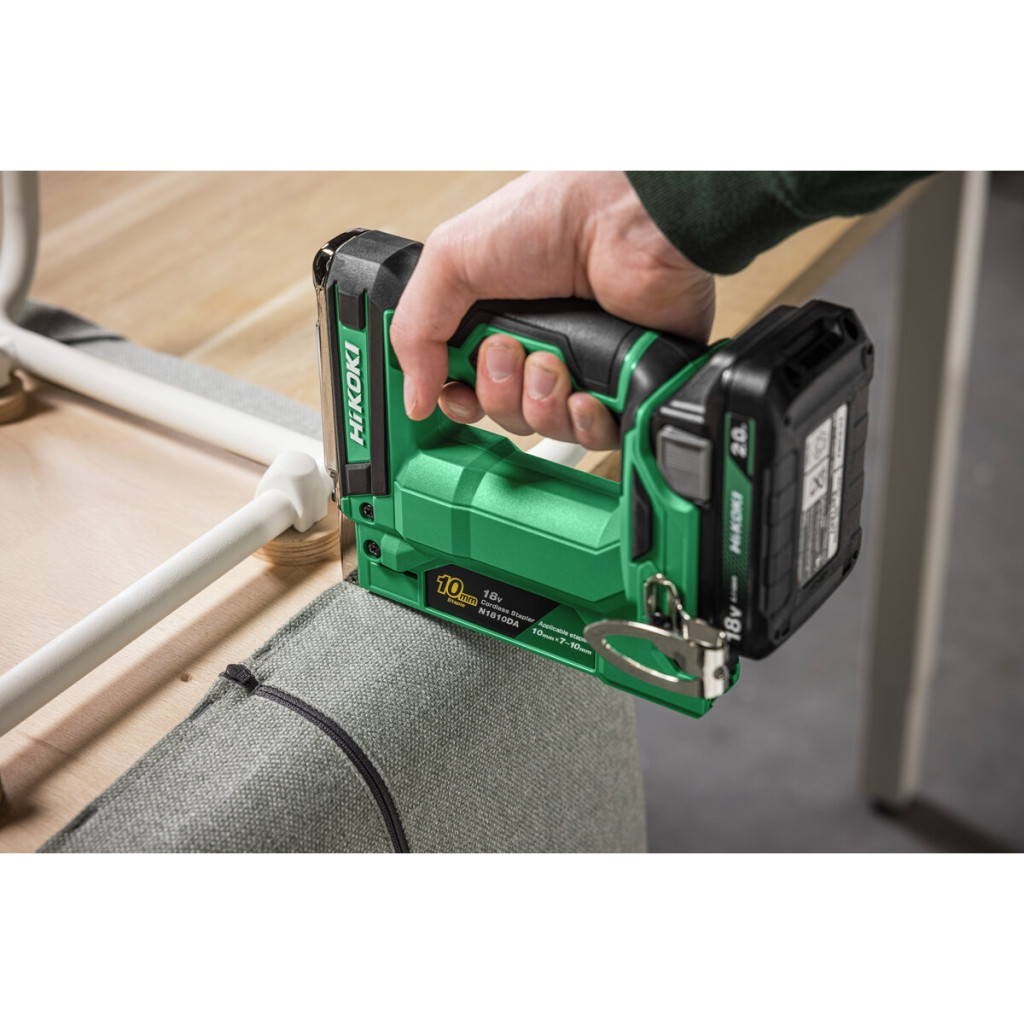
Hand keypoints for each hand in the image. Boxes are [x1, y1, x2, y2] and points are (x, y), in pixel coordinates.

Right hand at [388, 171, 714, 449]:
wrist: (627, 222)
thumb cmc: (552, 217)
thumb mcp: (453, 257)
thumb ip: (416, 328)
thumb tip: (412, 397)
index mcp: (496, 317)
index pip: (465, 385)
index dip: (459, 397)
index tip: (457, 391)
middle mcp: (537, 344)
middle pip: (502, 411)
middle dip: (499, 390)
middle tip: (510, 350)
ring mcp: (582, 366)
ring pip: (545, 427)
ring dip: (540, 402)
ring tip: (553, 362)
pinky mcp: (623, 385)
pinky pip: (593, 434)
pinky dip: (584, 421)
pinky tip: (586, 394)